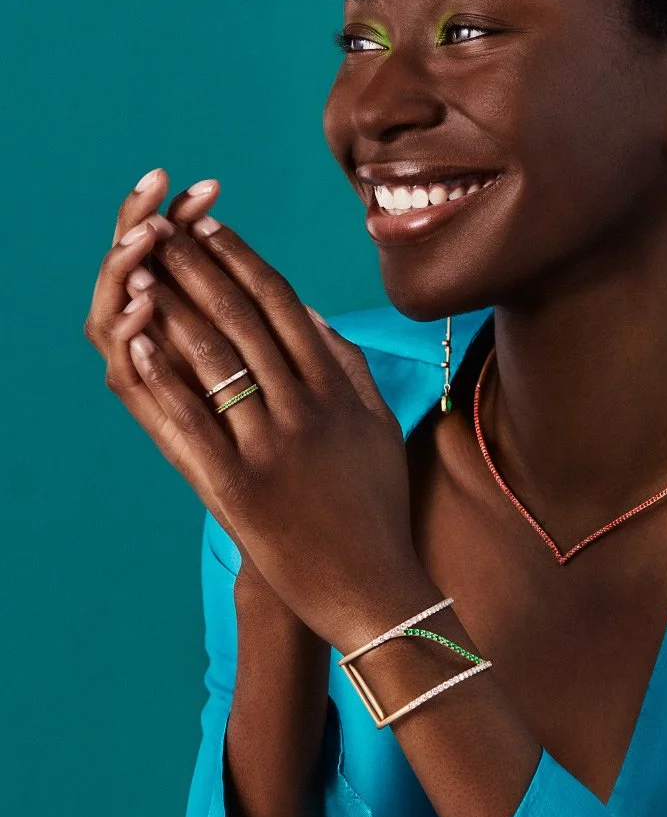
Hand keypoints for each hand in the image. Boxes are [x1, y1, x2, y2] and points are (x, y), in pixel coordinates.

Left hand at [87, 187, 417, 649]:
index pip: (283, 307)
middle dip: (198, 268)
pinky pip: (192, 424)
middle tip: (163, 229)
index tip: (210, 227)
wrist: (376, 589)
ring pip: (215, 362)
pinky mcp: (239, 490)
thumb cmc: (378, 506)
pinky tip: (137, 343)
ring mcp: (271, 449)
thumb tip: (309, 311)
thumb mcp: (377, 425)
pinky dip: (162, 379)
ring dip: (172, 308)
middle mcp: (305, 410)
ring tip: (140, 270)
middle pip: (242, 321)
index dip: (242, 261)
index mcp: (337, 391)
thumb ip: (348, 365)